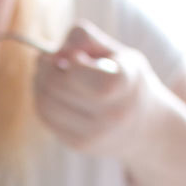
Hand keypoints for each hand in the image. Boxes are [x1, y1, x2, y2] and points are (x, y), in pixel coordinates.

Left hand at [33, 20, 162, 161]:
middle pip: (55, 86)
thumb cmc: (129, 81)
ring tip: (49, 74)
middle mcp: (110, 114)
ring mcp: (94, 134)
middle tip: (48, 60)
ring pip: (45, 105)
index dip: (64, 58)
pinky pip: (47, 120)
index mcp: (123, 84)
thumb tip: (53, 53)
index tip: (71, 54)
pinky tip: (54, 93)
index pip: (75, 72)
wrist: (147, 127)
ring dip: (39, 84)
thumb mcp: (119, 52)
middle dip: (45, 68)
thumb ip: (86, 40)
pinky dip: (43, 102)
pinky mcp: (79, 145)